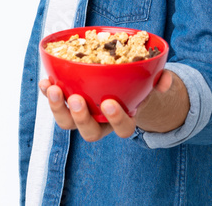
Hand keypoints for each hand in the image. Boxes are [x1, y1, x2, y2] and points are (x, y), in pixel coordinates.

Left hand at [38, 69, 185, 142]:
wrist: (123, 87)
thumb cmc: (138, 86)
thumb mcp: (152, 82)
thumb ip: (160, 80)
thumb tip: (165, 80)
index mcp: (124, 120)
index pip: (123, 129)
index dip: (116, 120)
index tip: (111, 103)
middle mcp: (101, 124)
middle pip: (89, 132)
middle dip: (81, 118)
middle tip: (77, 99)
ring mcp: (83, 116)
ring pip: (67, 122)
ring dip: (58, 108)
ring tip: (54, 89)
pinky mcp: (68, 104)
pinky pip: (57, 103)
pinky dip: (49, 93)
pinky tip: (46, 81)